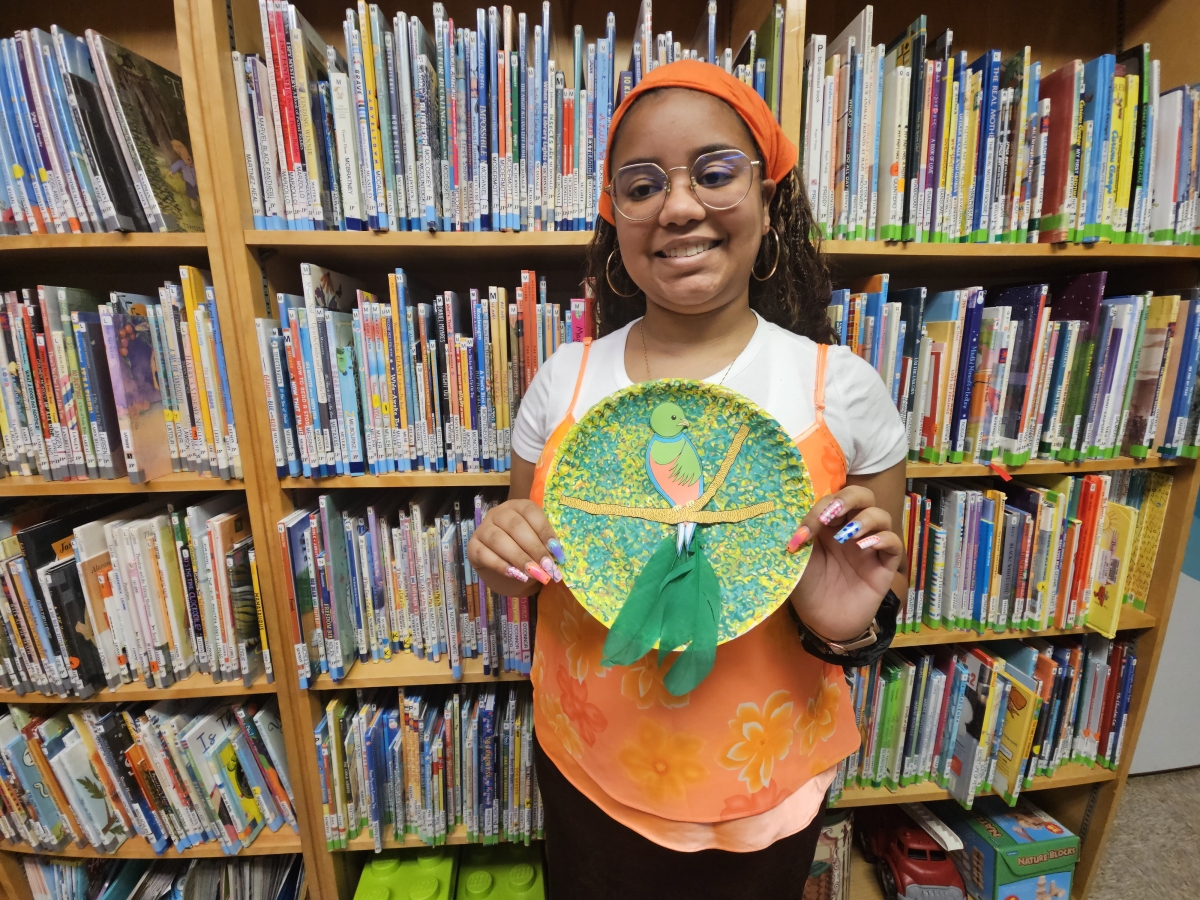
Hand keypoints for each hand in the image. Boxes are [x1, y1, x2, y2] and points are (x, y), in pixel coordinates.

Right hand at [466, 499, 565, 596]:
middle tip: (546, 566)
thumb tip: (557, 556)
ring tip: (533, 573)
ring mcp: (482, 529)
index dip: (544, 530)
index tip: (556, 550)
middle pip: (515, 525)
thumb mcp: (537, 546)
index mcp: (517, 507)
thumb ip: (546, 547)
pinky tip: (515, 575)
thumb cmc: (525, 552)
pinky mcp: (472, 546)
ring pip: (498, 539)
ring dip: (518, 557)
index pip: (530, 511)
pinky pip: (484, 554)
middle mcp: (498, 513)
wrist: (506, 569)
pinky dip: (501, 565)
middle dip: (533, 547)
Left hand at [785, 485, 903, 640]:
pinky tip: (864, 547)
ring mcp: (870, 546)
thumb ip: (802, 534)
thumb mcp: (798, 558)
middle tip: (833, 513)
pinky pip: (894, 543)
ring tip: (848, 536)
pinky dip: (882, 539)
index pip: (833, 499)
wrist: (822, 621)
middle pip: (863, 496)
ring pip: (882, 515)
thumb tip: (797, 513)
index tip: (804, 531)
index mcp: (829, 524)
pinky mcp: (885, 565)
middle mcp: (851, 529)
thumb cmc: (808, 588)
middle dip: (849, 498)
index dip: (820, 508)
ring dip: (865, 519)